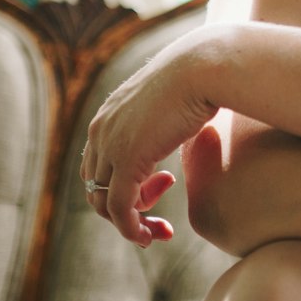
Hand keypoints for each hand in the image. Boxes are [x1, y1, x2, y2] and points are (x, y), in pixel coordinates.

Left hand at [80, 28, 219, 246]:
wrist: (203, 67)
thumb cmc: (200, 79)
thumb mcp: (173, 103)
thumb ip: (166, 121)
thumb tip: (184, 124)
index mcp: (108, 116)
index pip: (100, 166)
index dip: (126, 186)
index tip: (165, 183)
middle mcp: (100, 131)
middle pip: (97, 188)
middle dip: (127, 210)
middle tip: (160, 218)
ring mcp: (110, 146)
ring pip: (105, 204)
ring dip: (131, 224)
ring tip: (160, 229)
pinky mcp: (126, 161)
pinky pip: (120, 209)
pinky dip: (132, 229)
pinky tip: (153, 234)